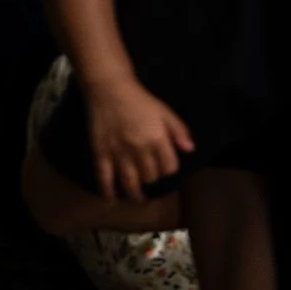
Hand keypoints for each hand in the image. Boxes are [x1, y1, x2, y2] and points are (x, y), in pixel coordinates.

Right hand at [86, 78, 193, 200]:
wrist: (110, 90)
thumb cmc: (141, 101)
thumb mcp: (166, 112)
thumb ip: (179, 131)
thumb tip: (190, 150)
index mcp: (158, 140)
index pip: (169, 167)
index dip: (169, 170)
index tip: (165, 168)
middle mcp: (140, 150)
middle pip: (150, 176)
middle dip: (153, 179)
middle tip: (150, 179)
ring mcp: (119, 153)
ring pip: (130, 182)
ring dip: (135, 194)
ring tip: (138, 199)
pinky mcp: (101, 153)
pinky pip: (104, 177)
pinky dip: (108, 190)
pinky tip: (111, 199)